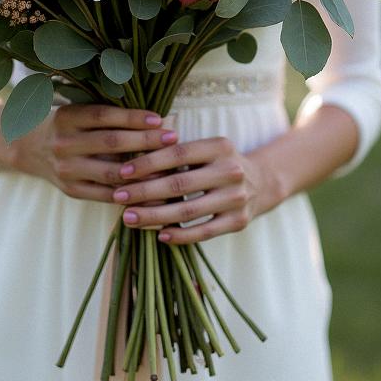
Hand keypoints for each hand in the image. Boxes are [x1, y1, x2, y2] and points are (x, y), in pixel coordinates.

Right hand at [10, 103, 177, 202]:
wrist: (28, 148)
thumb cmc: (66, 124)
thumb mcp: (77, 111)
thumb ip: (106, 115)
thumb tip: (153, 117)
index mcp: (67, 117)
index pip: (104, 116)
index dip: (132, 117)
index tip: (160, 118)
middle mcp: (64, 143)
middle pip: (111, 143)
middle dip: (145, 141)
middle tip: (172, 137)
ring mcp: (67, 169)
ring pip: (112, 172)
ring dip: (143, 171)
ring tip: (169, 166)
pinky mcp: (72, 190)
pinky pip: (106, 194)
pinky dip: (132, 193)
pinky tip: (153, 189)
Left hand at [110, 135, 285, 244]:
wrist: (262, 182)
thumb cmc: (218, 164)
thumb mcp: (204, 151)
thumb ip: (175, 155)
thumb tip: (132, 166)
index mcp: (220, 146)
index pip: (178, 153)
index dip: (148, 162)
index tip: (123, 171)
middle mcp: (231, 170)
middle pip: (179, 184)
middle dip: (144, 191)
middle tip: (117, 197)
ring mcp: (237, 198)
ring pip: (188, 211)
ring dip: (154, 216)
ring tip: (129, 218)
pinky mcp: (239, 222)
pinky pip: (204, 232)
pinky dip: (180, 235)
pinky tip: (159, 235)